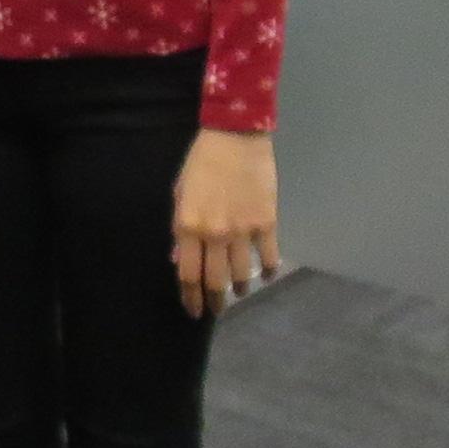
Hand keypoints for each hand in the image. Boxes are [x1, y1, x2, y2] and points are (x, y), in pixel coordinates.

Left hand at [171, 128, 277, 317]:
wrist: (235, 137)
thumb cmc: (202, 162)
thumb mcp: (180, 194)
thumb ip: (180, 229)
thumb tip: (180, 259)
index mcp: (188, 226)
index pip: (188, 274)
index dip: (190, 297)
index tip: (194, 310)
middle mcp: (214, 234)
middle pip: (215, 281)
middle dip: (215, 301)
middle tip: (217, 309)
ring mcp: (243, 231)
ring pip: (242, 274)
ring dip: (240, 287)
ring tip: (239, 290)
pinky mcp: (266, 223)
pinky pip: (268, 257)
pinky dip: (267, 272)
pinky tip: (265, 277)